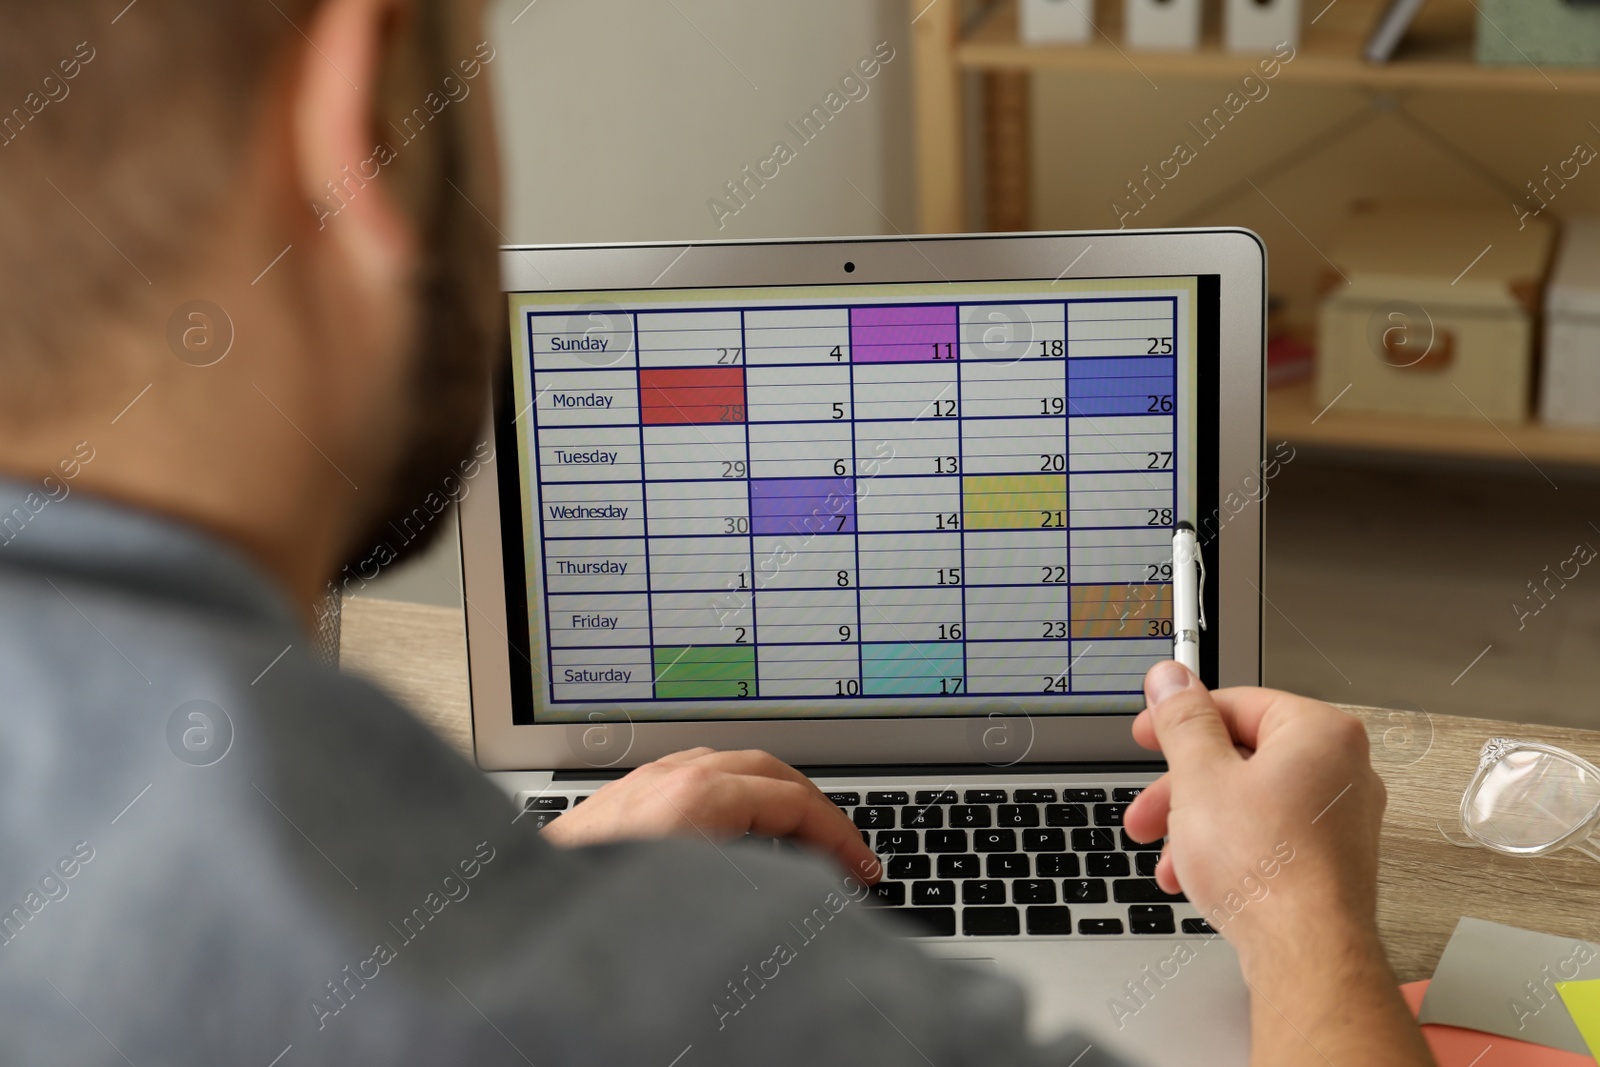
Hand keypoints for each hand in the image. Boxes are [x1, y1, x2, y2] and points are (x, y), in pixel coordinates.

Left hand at [540, 747, 881, 884]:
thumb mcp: (708, 900)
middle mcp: (672, 777)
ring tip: (797, 837)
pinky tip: (733, 830)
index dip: (840, 837)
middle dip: (813, 808)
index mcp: (700, 796)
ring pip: (730, 765)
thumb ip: (767, 887)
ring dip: (772, 795)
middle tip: (843, 850)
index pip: (794, 802)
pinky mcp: (623, 797)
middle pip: (768, 770)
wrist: (519, 917)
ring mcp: (644, 781)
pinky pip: (694, 776)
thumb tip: (816, 893)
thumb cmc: (599, 911)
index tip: (862, 868)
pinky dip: (732, 795)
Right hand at [1125, 663, 1432, 1066]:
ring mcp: (1340, 817)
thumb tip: (1172, 680)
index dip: (1179, 720)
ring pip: (1249, 801)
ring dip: (1196, 824)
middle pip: (1240, 756)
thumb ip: (1182, 722)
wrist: (1305, 954)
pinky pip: (1268, 835)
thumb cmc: (1267, 870)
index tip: (1148, 733)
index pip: (1236, 703)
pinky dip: (1227, 848)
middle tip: (1149, 808)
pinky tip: (1195, 875)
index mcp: (1319, 733)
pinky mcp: (1331, 858)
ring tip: (1166, 854)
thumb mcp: (1200, 778)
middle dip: (1181, 787)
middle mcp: (1341, 770)